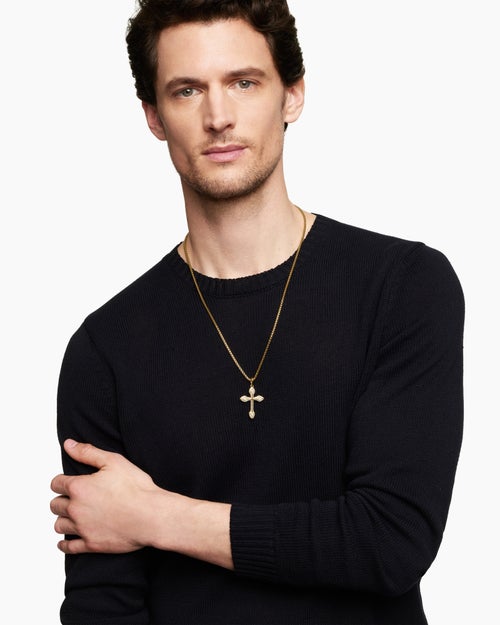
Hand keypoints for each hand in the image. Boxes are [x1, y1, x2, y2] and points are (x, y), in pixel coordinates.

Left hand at [51, 439, 232, 568]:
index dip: (62, 481)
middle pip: (55, 505)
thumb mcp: (113, 461)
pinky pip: (68, 547)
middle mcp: (76, 508)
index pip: (56, 484)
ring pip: (59, 525)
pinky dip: (64, 543)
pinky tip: (67, 540)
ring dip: (63, 519)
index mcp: (79, 487)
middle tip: (72, 499)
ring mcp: (82, 528)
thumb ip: (88, 452)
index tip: (68, 483)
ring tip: (73, 516)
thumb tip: (68, 444)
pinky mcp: (90, 544)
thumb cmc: (137, 488)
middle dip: (62, 500)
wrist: (151, 515)